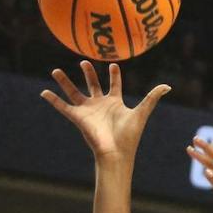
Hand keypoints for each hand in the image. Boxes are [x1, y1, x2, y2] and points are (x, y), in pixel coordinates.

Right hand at [41, 61, 171, 159]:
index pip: (114, 85)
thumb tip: (168, 86)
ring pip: (73, 92)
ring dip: (64, 82)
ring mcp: (88, 110)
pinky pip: (62, 106)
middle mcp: (100, 105)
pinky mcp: (77, 117)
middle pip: (92, 85)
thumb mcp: (141, 112)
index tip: (113, 64)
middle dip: (88, 73)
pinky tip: (44, 92)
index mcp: (115, 103)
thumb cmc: (129, 135)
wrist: (116, 152)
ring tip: (55, 70)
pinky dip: (53, 100)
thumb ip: (152, 98)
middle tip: (84, 61)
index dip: (114, 75)